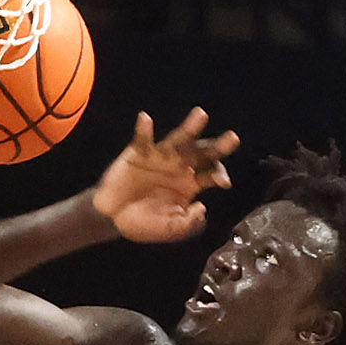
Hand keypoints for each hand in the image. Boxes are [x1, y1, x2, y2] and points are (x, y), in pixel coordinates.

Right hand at [91, 109, 238, 243]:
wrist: (113, 219)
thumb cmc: (144, 223)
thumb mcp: (169, 229)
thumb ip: (187, 224)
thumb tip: (201, 209)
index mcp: (191, 183)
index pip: (212, 173)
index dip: (219, 174)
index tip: (222, 182)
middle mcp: (180, 166)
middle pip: (203, 152)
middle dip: (218, 146)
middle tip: (232, 138)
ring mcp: (160, 156)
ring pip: (179, 139)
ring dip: (190, 127)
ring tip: (202, 114)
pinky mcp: (138, 152)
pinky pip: (143, 139)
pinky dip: (144, 129)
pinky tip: (145, 119)